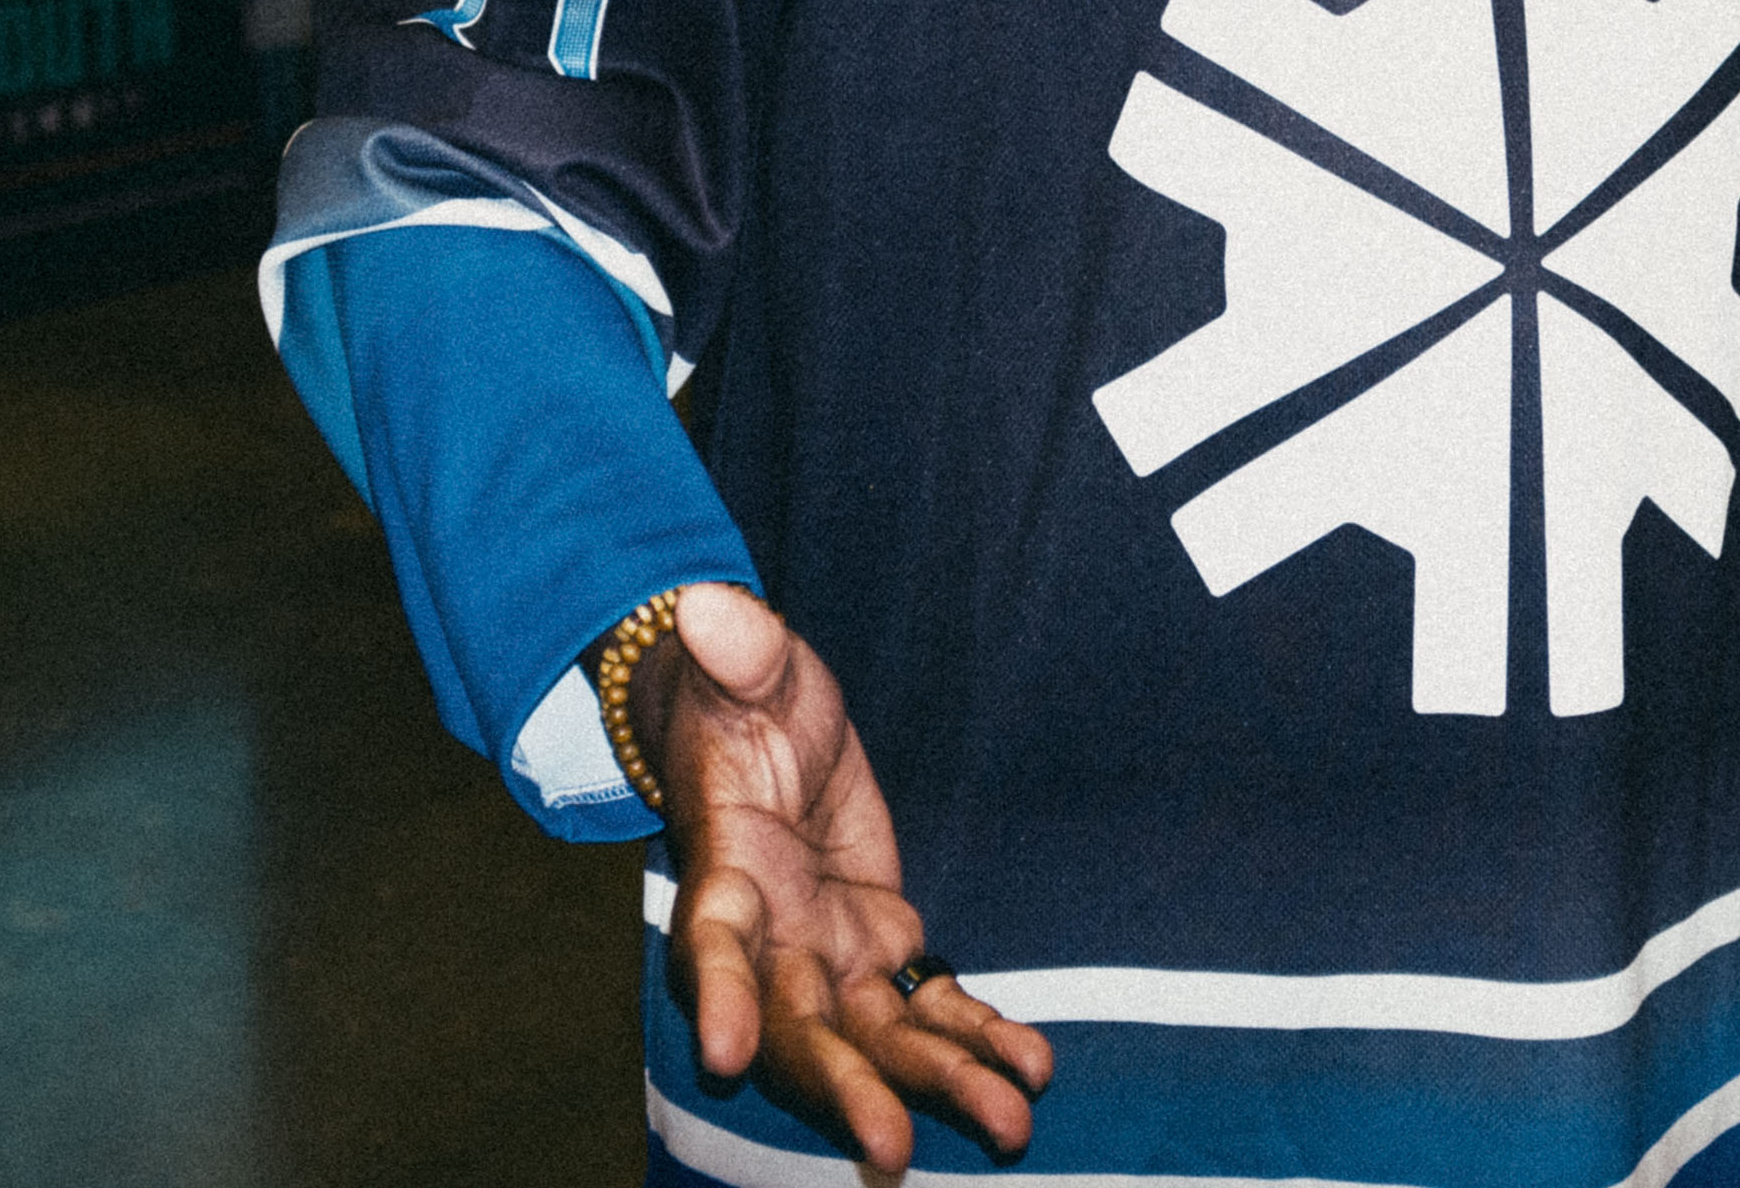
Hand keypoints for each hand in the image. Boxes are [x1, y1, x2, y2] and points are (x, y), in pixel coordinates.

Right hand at [639, 584, 1053, 1162]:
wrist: (771, 727)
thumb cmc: (744, 695)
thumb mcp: (746, 664)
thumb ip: (737, 652)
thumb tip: (706, 606)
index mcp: (724, 872)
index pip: (713, 944)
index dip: (721, 999)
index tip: (726, 1058)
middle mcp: (771, 937)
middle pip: (798, 1031)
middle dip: (844, 1092)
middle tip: (891, 1149)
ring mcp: (827, 956)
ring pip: (878, 1039)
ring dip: (939, 1084)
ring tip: (1010, 1125)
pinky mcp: (880, 952)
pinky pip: (931, 1008)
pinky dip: (978, 1040)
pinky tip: (1034, 1069)